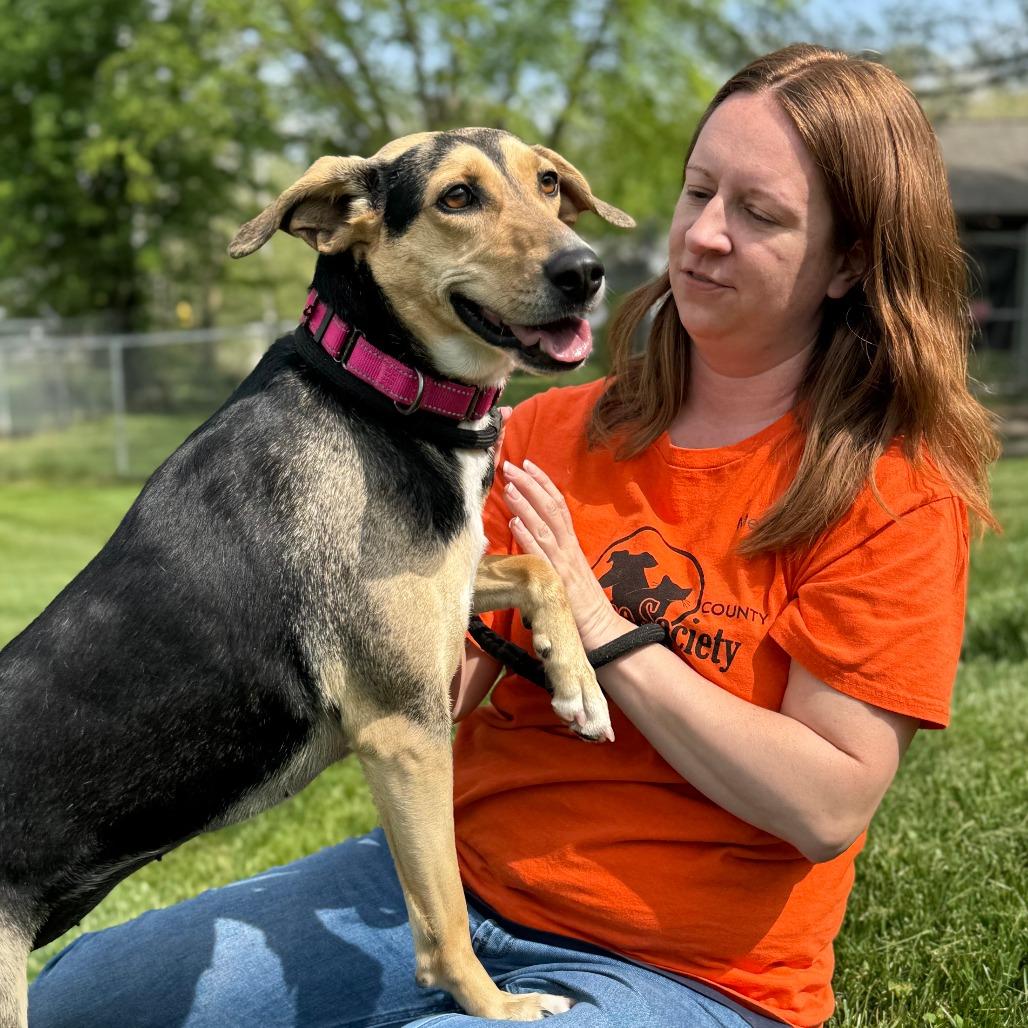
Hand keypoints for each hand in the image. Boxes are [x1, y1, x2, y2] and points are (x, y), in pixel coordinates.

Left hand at [501, 459, 626, 650]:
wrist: (603, 632)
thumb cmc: (582, 605)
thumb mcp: (568, 572)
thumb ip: (554, 554)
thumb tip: (530, 535)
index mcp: (572, 545)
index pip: (558, 505)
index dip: (543, 483)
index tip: (528, 464)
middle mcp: (569, 549)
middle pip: (551, 508)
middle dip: (531, 484)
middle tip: (511, 465)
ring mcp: (564, 563)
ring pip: (544, 526)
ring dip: (525, 504)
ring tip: (509, 486)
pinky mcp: (559, 580)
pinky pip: (542, 555)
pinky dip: (528, 536)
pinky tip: (514, 522)